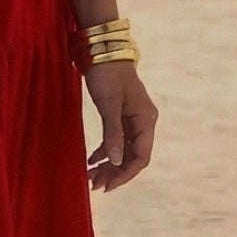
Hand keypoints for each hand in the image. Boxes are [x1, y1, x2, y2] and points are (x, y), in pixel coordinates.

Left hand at [83, 61, 155, 191]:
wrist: (103, 50)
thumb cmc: (107, 74)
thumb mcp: (109, 105)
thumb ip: (112, 133)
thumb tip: (115, 162)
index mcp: (145, 120)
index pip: (140, 157)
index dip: (124, 174)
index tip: (107, 186)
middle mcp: (143, 122)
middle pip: (132, 157)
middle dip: (114, 172)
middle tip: (93, 184)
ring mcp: (133, 119)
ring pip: (124, 151)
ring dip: (109, 165)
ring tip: (91, 176)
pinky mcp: (122, 116)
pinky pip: (117, 140)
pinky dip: (105, 151)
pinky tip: (92, 160)